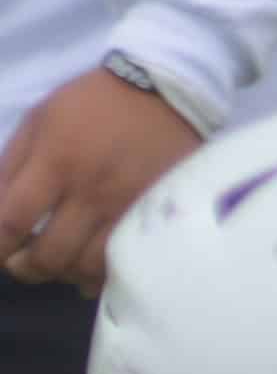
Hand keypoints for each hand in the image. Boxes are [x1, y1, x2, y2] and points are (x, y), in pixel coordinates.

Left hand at [0, 70, 201, 291]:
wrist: (165, 97)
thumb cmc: (91, 105)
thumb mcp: (38, 121)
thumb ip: (12, 166)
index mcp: (56, 161)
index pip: (13, 220)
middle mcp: (92, 193)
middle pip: (50, 254)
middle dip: (25, 267)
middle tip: (18, 264)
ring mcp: (127, 211)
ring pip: (87, 267)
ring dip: (61, 274)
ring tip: (52, 266)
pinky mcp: (154, 221)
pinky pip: (121, 264)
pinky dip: (97, 276)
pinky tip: (85, 271)